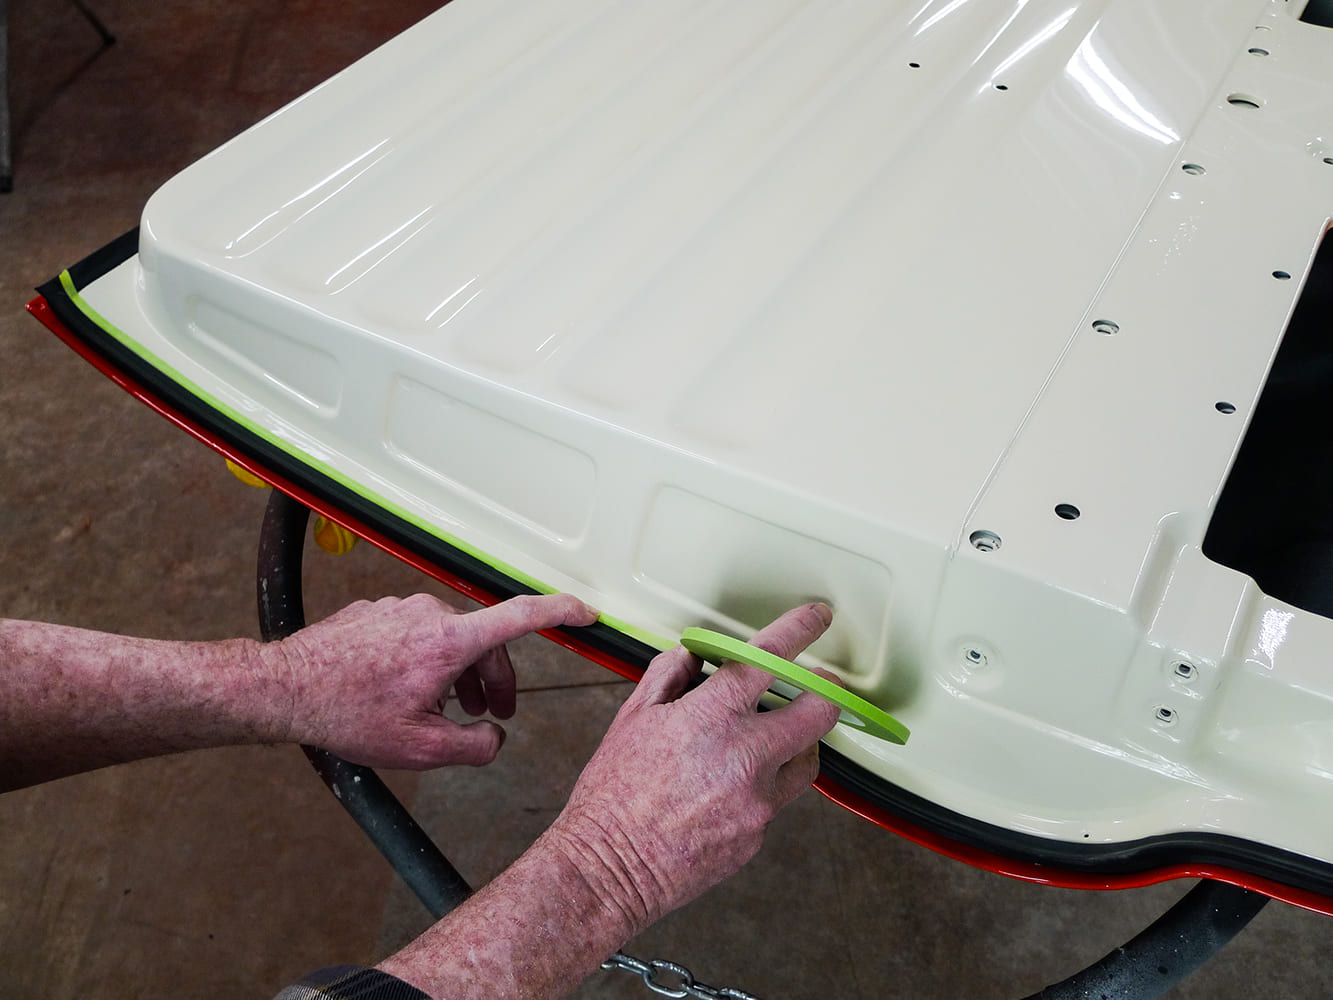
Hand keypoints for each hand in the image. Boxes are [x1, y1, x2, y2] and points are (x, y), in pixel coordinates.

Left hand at [266, 593, 598, 768]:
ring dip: (457, 673)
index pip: (522, 616)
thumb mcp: (421, 750)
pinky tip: (400, 693)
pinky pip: (416, 635)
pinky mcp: (377, 612)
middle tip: (493, 713)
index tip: (586, 611)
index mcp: (451, 641)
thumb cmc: (347, 715)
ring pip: (449, 639)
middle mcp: (430, 615)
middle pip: (484, 641)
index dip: (562, 611)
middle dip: (495, 678)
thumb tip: (494, 739)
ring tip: (443, 711)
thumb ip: (474, 747)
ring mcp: (401, 609)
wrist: (284, 689)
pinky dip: (424, 662)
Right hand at [545, 603, 840, 932]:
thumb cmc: (612, 795)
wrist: (609, 868)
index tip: (814, 619)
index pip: (769, 658)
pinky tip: (731, 788)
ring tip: (772, 739)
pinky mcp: (758, 835)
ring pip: (806, 760)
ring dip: (798, 742)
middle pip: (818, 712)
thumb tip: (695, 654)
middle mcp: (745, 756)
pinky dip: (763, 786)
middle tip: (817, 686)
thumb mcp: (632, 718)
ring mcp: (757, 801)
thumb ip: (670, 676)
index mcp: (712, 717)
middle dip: (824, 693)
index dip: (799, 631)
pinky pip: (777, 801)